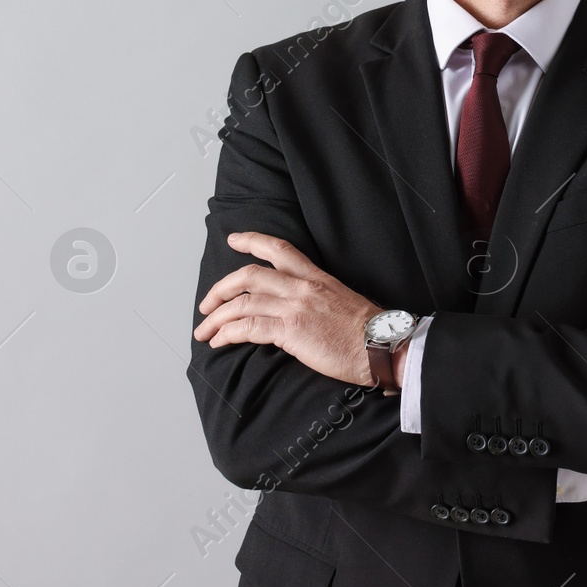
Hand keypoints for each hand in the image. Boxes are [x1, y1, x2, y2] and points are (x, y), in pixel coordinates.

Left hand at [194, 232, 383, 387]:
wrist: (382, 347)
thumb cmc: (367, 331)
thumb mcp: (341, 300)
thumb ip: (315, 297)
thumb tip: (294, 307)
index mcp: (315, 277)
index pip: (279, 249)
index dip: (252, 241)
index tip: (233, 239)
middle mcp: (301, 287)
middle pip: (248, 276)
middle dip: (220, 288)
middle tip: (206, 303)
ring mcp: (295, 308)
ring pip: (242, 303)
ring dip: (217, 317)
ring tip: (204, 330)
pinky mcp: (291, 331)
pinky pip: (249, 327)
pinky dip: (228, 333)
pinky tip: (219, 341)